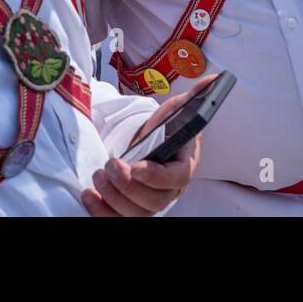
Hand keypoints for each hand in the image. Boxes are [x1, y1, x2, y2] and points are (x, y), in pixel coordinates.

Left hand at [80, 74, 212, 216]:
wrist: (149, 149)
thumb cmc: (165, 133)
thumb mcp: (176, 111)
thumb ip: (195, 97)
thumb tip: (213, 79)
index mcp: (183, 167)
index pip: (177, 178)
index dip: (157, 176)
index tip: (136, 167)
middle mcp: (169, 191)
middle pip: (154, 201)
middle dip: (128, 186)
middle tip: (110, 165)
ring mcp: (150, 205)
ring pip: (136, 214)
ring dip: (113, 197)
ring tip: (98, 175)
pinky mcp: (130, 213)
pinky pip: (117, 222)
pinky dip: (101, 213)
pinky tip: (89, 196)